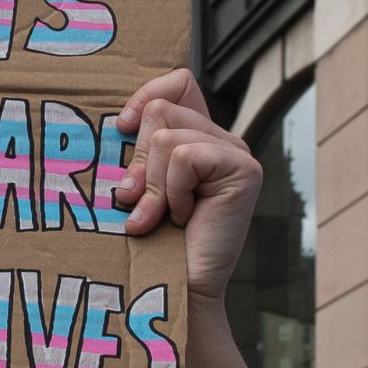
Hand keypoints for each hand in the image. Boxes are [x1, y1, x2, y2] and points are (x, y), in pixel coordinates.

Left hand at [111, 70, 263, 305]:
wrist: (171, 286)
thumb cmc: (149, 240)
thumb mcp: (138, 184)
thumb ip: (139, 150)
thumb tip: (122, 124)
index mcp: (198, 135)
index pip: (178, 82)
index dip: (146, 95)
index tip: (123, 129)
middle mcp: (222, 138)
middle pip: (162, 110)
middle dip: (139, 161)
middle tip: (139, 201)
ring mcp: (237, 152)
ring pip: (168, 137)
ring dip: (153, 184)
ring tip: (160, 216)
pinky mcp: (245, 170)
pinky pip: (186, 158)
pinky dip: (173, 191)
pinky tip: (183, 218)